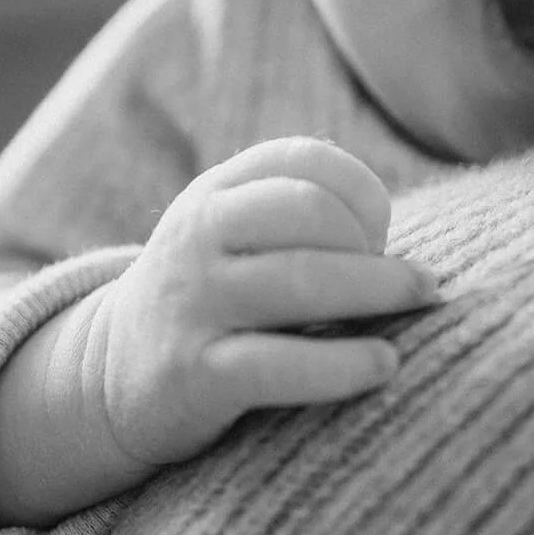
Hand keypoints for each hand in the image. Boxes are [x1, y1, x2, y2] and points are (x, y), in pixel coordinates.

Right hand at [89, 136, 433, 469]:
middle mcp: (199, 236)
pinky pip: (279, 365)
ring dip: (378, 292)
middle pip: (312, 212)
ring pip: (302, 281)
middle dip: (375, 245)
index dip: (363, 190)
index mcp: (216, 192)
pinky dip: (344, 366)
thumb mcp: (236, 235)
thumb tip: (404, 247)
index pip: (306, 159)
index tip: (380, 236)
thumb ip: (305, 216)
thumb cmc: (212, 297)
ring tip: (421, 305)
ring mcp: (194, 303)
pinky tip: (385, 365)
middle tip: (412, 283)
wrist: (112, 373)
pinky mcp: (195, 375)